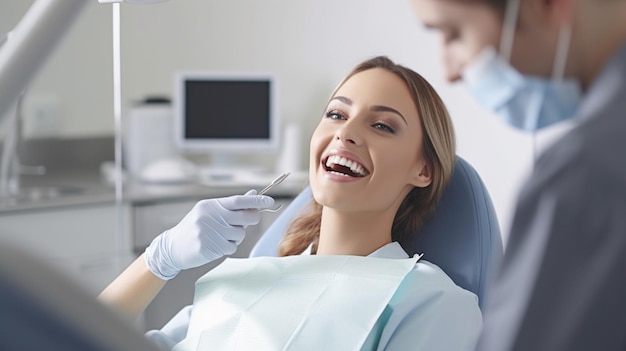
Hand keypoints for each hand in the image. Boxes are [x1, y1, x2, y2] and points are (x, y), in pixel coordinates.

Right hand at [145, 190, 273, 279]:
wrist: (172, 247)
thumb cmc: (195, 227)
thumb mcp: (210, 211)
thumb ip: (231, 205)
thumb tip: (253, 194)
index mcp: (212, 205)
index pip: (239, 201)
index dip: (257, 201)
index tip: (270, 201)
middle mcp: (211, 217)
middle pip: (246, 217)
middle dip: (251, 220)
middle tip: (245, 222)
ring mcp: (209, 233)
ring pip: (240, 234)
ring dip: (236, 236)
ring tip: (222, 236)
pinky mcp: (208, 247)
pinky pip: (231, 247)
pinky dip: (228, 247)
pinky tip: (215, 245)